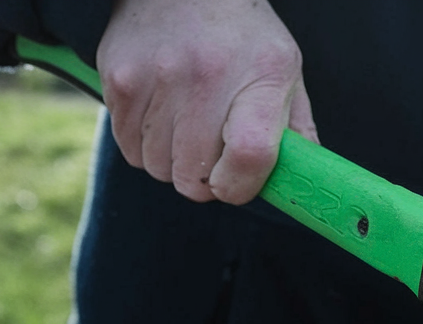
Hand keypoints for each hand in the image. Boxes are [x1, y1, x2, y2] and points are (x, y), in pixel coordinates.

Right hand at [96, 0, 317, 204]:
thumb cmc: (242, 38)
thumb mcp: (284, 71)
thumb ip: (297, 130)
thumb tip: (303, 181)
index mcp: (262, 75)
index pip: (250, 155)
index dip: (240, 187)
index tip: (235, 184)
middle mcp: (208, 75)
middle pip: (194, 176)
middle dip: (204, 179)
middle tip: (211, 152)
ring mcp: (158, 76)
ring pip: (158, 168)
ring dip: (172, 162)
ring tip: (186, 126)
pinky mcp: (119, 80)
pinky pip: (129, 149)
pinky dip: (144, 146)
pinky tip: (161, 116)